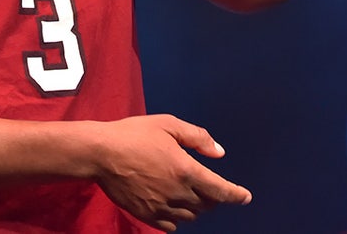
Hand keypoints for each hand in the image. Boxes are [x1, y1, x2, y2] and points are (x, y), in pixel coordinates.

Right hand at [90, 114, 251, 231]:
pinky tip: (173, 206)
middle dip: (212, 197)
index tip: (245, 197)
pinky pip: (171, 225)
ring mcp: (161, 206)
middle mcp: (177, 192)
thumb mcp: (168, 124)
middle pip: (207, 205)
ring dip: (196, 207)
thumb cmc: (134, 134)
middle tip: (206, 185)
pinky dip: (178, 218)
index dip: (236, 195)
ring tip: (189, 194)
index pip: (220, 190)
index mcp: (185, 169)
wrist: (101, 153)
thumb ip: (197, 137)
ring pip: (191, 216)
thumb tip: (219, 153)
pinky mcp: (146, 215)